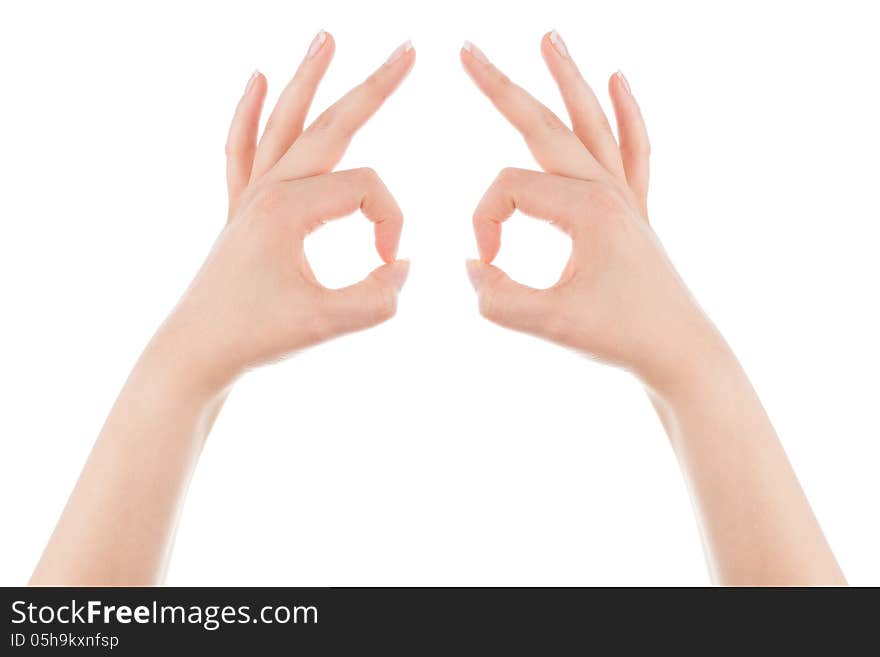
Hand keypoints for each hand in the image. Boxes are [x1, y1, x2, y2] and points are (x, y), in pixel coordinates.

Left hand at [163, 33, 414, 392]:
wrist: (196, 353)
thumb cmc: (255, 337)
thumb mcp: (326, 324)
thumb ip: (377, 298)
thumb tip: (403, 266)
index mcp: (289, 209)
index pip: (368, 190)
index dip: (392, 224)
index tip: (388, 265)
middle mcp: (268, 190)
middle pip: (330, 124)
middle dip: (373, 87)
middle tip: (408, 50)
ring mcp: (250, 195)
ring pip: (284, 123)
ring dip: (307, 79)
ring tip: (326, 38)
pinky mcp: (241, 210)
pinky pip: (243, 149)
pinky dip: (249, 114)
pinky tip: (255, 80)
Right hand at [461, 33, 715, 389]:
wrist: (679, 351)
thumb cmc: (620, 336)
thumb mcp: (548, 324)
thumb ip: (497, 297)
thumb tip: (474, 265)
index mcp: (585, 209)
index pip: (507, 190)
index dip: (483, 224)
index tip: (488, 264)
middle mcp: (606, 190)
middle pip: (543, 125)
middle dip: (502, 87)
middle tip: (468, 50)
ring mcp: (625, 195)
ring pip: (591, 122)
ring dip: (568, 79)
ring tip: (549, 37)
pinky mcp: (634, 208)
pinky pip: (632, 148)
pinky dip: (627, 113)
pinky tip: (620, 79)